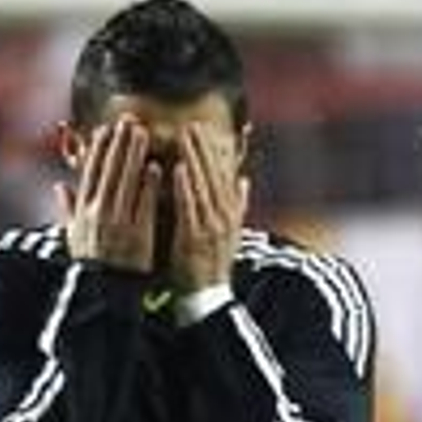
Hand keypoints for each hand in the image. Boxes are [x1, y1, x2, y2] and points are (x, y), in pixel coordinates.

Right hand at [57, 119, 159, 274]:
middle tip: (130, 120)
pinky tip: (157, 167)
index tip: (107, 129)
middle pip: (109, 170)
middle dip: (119, 142)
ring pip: (126, 181)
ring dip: (134, 154)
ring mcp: (118, 224)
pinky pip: (143, 205)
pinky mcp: (137, 236)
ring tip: (144, 133)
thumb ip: (67, 211)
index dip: (99, 148)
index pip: (90, 172)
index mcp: (83, 213)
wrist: (105, 297)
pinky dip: (149, 185)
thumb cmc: (92, 269)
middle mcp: (98, 214)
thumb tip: (59, 187)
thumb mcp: (74, 239)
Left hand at [169, 123, 247, 293]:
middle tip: (194, 123)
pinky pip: (190, 208)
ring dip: (194, 159)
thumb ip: (237, 205)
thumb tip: (244, 180)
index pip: (225, 176)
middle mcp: (224, 218)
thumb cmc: (210, 266)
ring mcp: (210, 228)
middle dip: (204, 148)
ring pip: (203, 186)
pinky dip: (185, 187)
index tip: (207, 130)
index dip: (216, 152)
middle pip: (215, 176)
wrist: (207, 298)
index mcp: (231, 215)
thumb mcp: (229, 234)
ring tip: (185, 135)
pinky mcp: (194, 238)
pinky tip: (177, 168)